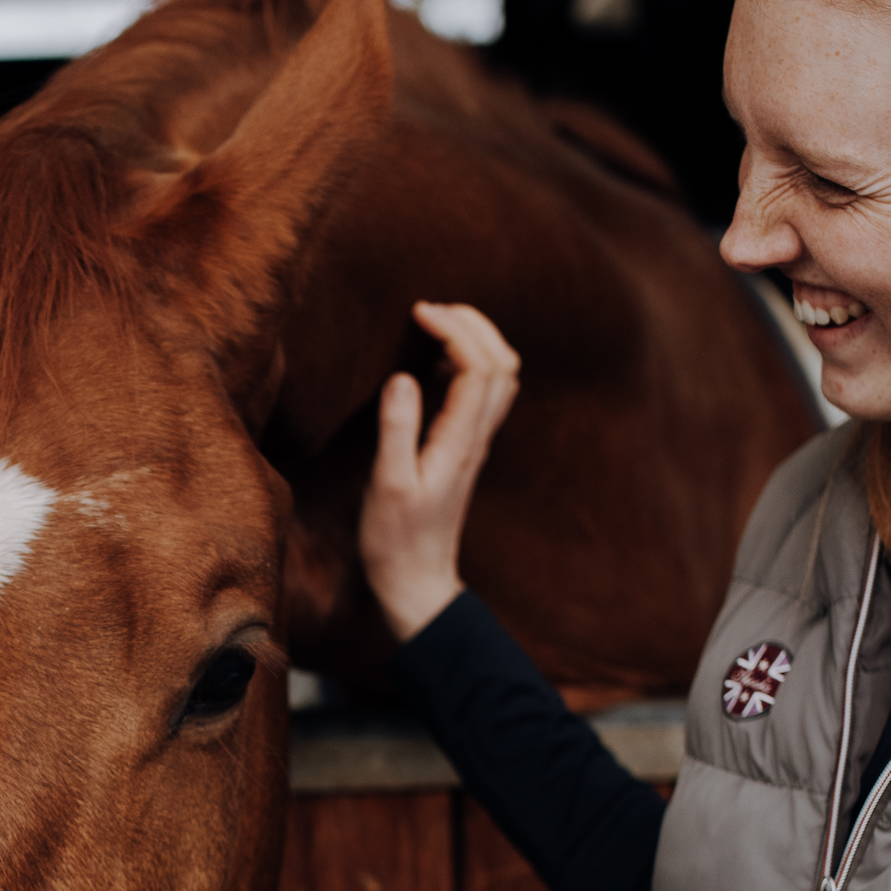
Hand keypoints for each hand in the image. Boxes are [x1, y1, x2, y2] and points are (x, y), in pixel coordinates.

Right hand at [358, 301, 520, 640]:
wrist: (416, 583)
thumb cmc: (396, 540)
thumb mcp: (388, 485)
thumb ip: (398, 429)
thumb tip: (403, 376)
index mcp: (460, 441)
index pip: (477, 365)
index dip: (454, 328)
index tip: (418, 311)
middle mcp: (477, 438)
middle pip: (502, 362)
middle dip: (473, 323)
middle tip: (431, 308)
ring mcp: (475, 444)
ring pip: (501, 376)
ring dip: (478, 340)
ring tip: (437, 324)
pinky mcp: (465, 451)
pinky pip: (484, 395)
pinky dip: (470, 365)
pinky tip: (436, 364)